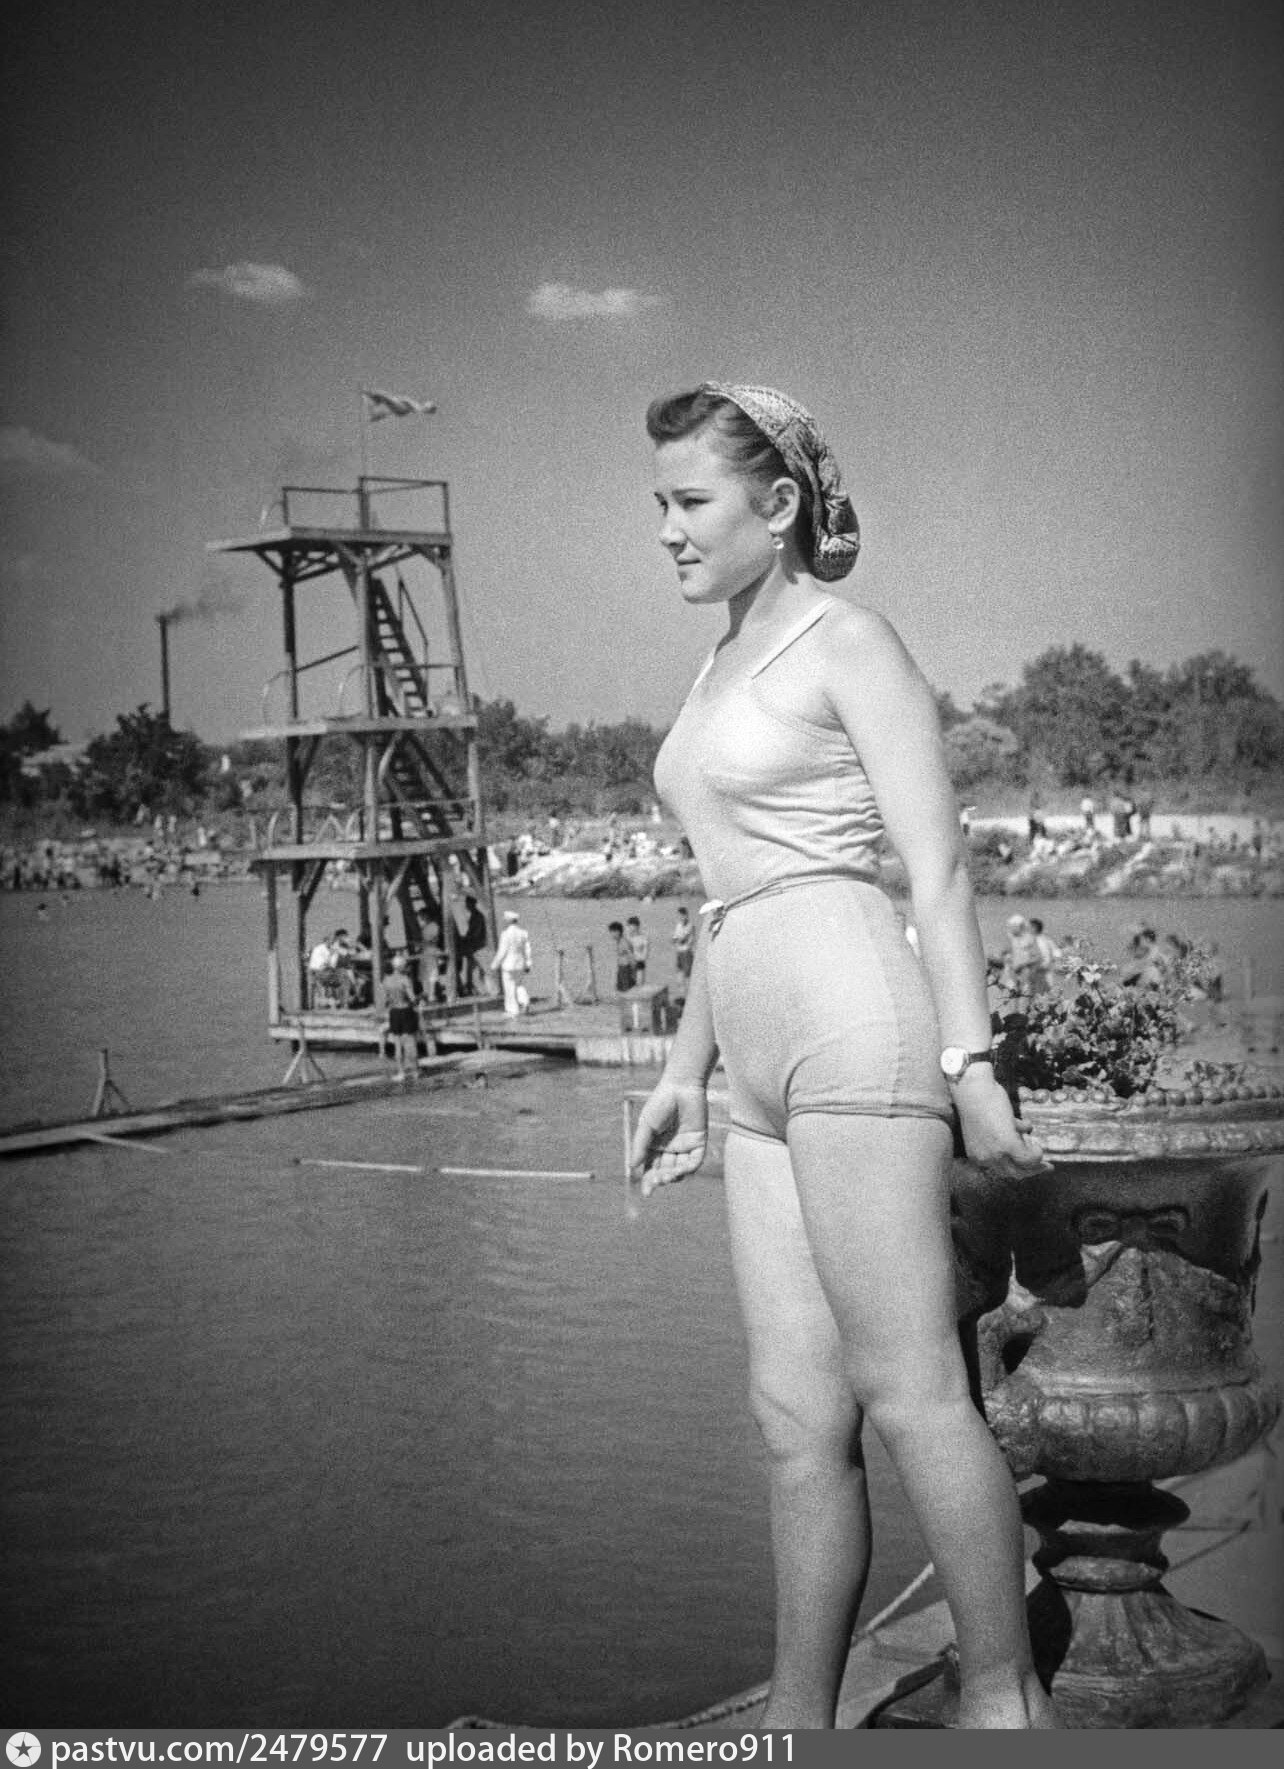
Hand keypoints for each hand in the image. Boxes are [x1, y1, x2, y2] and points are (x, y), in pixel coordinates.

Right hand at [629, 1076, 708, 1196]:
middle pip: (665, 1172)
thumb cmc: (660, 1103)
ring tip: (667, 1175)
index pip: (651, 1168)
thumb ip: (640, 1146)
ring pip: (680, 1170)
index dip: (649, 1182)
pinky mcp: (699, 1142)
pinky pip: (695, 1161)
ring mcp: (685, 1146)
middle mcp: (670, 1149)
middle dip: (660, 1179)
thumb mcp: (646, 1125)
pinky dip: (688, 1168)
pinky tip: (681, 1169)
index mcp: (655, 1146)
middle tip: (657, 1181)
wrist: (680, 1086)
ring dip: (674, 1176)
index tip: (647, 1194)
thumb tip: (632, 1167)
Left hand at [954, 1070, 1050, 1178]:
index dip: (1017, 1165)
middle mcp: (985, 1159)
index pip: (1000, 1169)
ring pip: (1023, 1168)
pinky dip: (1037, 1152)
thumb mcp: (989, 1123)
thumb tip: (1023, 1130)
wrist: (973, 1089)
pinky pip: (1030, 1157)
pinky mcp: (1008, 1145)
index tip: (1028, 1161)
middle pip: (1013, 1173)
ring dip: (1035, 1159)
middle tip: (1046, 1166)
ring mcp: (996, 1154)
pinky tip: (1035, 1140)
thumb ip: (1003, 1132)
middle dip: (1031, 1170)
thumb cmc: (979, 1101)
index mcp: (976, 1156)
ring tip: (1036, 1145)